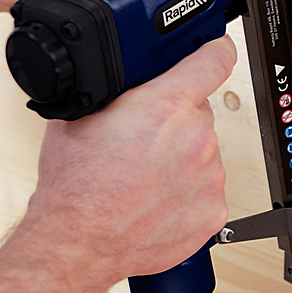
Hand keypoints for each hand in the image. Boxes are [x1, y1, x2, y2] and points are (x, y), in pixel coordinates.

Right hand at [24, 36, 235, 292]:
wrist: (78, 242)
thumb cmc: (76, 185)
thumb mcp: (83, 113)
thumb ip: (119, 88)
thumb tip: (130, 74)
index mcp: (165, 106)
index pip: (215, 59)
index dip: (214, 50)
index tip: (214, 51)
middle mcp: (195, 139)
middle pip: (199, 112)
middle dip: (176, 121)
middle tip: (144, 142)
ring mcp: (208, 177)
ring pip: (204, 154)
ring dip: (182, 160)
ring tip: (145, 178)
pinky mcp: (213, 212)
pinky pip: (206, 191)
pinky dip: (187, 194)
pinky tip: (156, 199)